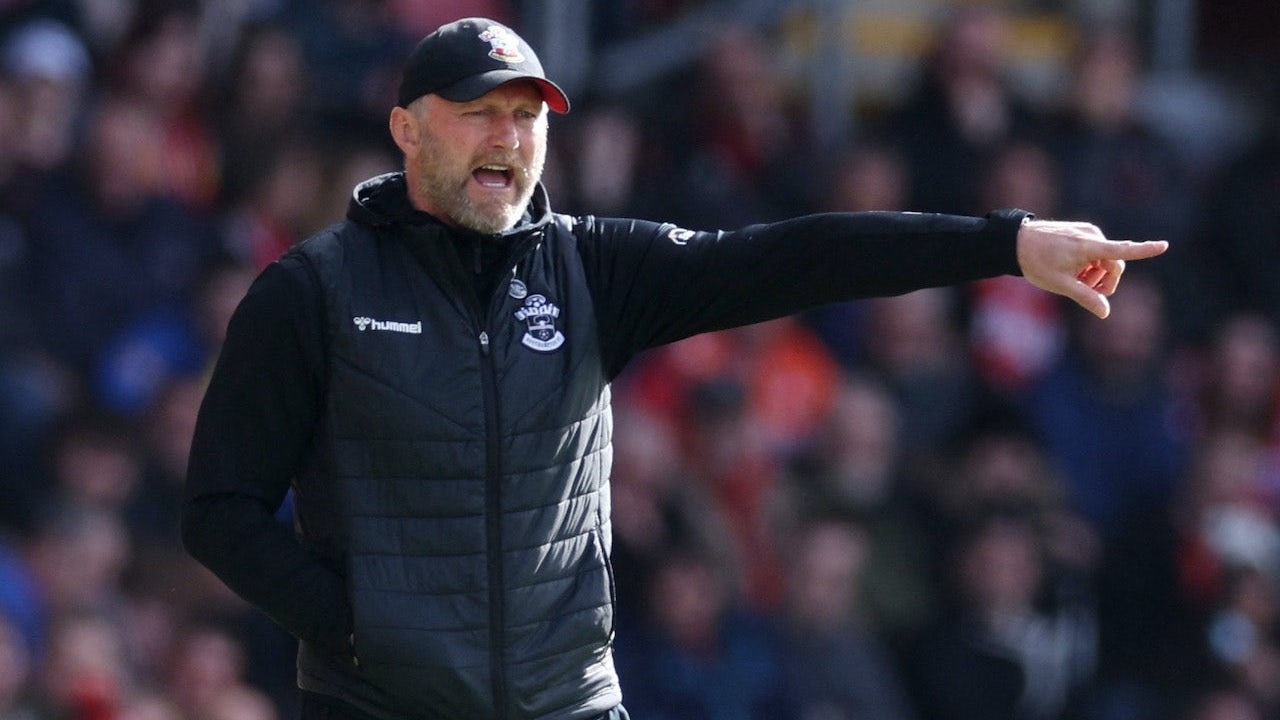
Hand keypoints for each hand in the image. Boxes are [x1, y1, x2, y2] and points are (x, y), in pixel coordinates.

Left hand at [1016, 219, 1167, 318]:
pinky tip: (1070, 268)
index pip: (1123, 250)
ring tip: (1073, 279)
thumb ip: (1085, 297)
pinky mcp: (1082, 231)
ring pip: (1105, 259)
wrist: (1015, 241)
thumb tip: (1105, 313)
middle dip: (1106, 282)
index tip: (1164, 245)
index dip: (1145, 249)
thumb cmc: (1037, 263)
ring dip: (1095, 273)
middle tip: (1088, 293)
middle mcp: (1092, 236)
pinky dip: (1089, 263)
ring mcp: (1087, 232)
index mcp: (1089, 247)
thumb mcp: (1060, 284)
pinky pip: (1095, 251)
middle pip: (1115, 265)